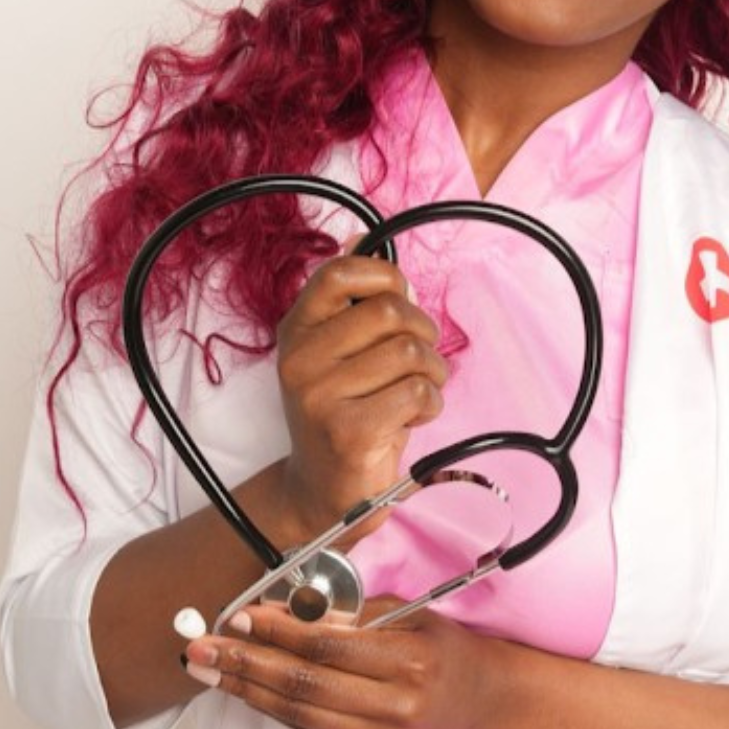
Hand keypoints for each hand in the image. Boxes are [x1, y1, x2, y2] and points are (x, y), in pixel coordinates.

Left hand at [182, 598, 501, 728]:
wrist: (484, 703)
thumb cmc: (446, 650)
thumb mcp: (412, 617)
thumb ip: (356, 614)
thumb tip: (293, 609)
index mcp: (408, 659)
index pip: (327, 644)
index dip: (278, 632)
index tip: (241, 616)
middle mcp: (393, 704)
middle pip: (304, 682)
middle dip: (245, 663)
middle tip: (202, 646)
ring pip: (298, 711)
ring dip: (246, 689)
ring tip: (209, 669)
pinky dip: (273, 708)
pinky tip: (246, 690)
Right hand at [275, 255, 447, 541]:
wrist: (323, 492)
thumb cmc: (344, 412)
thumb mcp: (339, 351)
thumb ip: (353, 301)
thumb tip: (362, 236)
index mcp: (297, 331)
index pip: (338, 274)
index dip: (384, 277)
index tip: (399, 298)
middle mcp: (300, 360)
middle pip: (389, 312)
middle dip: (422, 332)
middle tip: (421, 359)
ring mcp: (320, 397)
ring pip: (409, 353)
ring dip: (431, 373)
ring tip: (417, 392)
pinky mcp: (348, 431)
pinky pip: (417, 393)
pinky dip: (430, 404)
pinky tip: (412, 417)